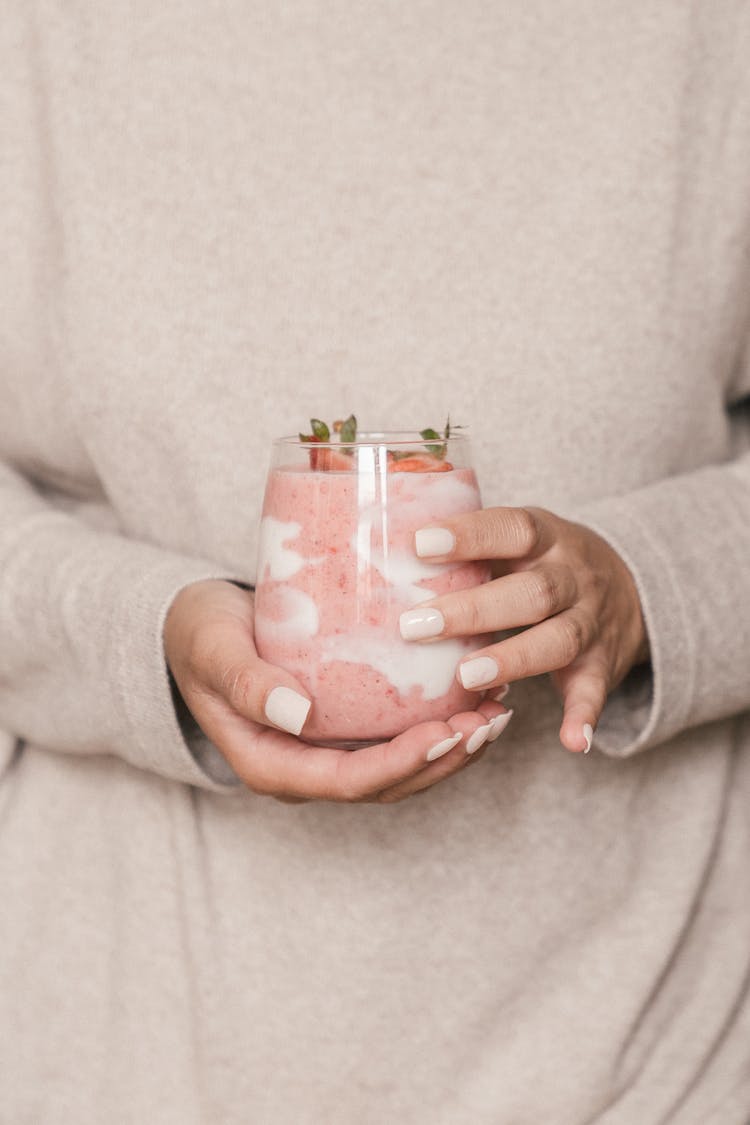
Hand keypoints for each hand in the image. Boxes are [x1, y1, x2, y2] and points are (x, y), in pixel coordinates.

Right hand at [163, 580, 511, 801]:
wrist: (197, 629)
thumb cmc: (200, 636)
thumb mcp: (214, 652)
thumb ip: (246, 683)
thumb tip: (298, 714)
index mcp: (272, 766)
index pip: (350, 782)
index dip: (403, 764)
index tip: (447, 732)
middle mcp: (305, 771)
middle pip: (388, 784)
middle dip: (445, 759)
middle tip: (490, 719)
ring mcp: (326, 753)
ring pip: (402, 768)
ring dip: (454, 747)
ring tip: (497, 711)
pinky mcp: (344, 729)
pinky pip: (397, 739)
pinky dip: (439, 724)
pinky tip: (472, 695)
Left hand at [398, 508, 648, 752]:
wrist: (633, 587)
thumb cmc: (543, 562)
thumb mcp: (519, 541)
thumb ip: (470, 546)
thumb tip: (382, 543)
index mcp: (548, 538)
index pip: (513, 528)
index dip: (470, 535)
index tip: (420, 544)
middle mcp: (574, 577)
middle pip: (533, 591)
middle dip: (474, 610)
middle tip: (415, 625)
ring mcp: (591, 622)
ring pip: (559, 639)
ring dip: (513, 659)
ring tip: (466, 676)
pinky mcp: (600, 664)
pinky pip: (595, 691)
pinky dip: (587, 717)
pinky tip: (573, 741)